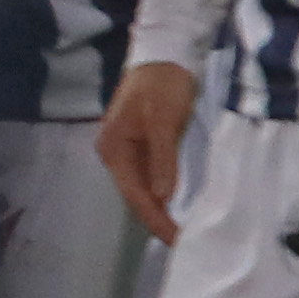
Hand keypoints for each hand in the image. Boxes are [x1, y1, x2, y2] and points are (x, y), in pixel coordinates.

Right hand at [95, 61, 201, 248]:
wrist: (164, 54)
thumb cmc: (162, 84)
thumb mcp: (163, 119)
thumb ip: (162, 157)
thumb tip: (162, 196)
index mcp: (114, 150)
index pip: (135, 194)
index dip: (155, 218)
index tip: (175, 239)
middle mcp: (116, 155)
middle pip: (137, 196)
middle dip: (158, 219)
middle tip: (184, 242)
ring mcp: (129, 151)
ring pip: (144, 188)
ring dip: (162, 209)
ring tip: (183, 231)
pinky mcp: (144, 145)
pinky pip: (152, 176)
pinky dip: (165, 192)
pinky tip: (179, 205)